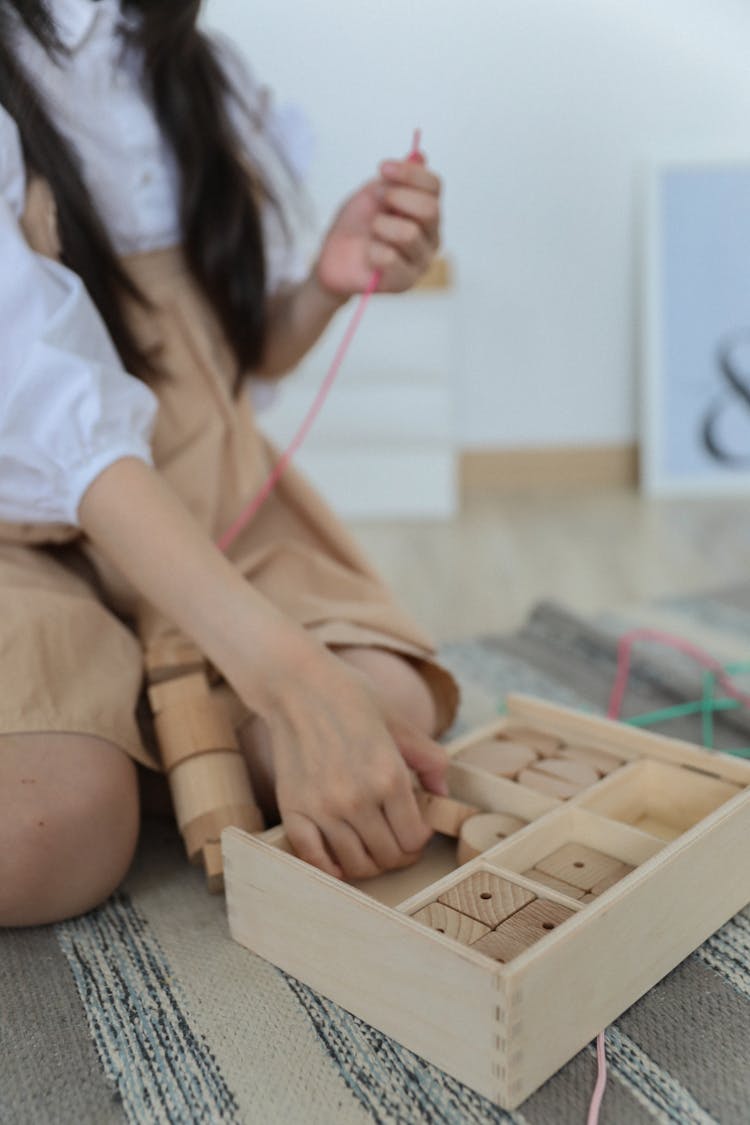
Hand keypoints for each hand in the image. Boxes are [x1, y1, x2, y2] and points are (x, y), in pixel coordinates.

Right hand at [256, 643, 449, 880]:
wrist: (297, 685)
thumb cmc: (351, 698)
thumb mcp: (400, 722)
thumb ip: (429, 759)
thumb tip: (442, 795)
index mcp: (388, 776)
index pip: (414, 838)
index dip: (420, 840)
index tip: (416, 829)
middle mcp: (357, 798)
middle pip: (388, 857)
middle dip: (398, 854)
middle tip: (396, 840)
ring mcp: (322, 808)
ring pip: (356, 865)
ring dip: (369, 863)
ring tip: (372, 846)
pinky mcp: (293, 810)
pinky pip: (314, 859)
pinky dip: (330, 867)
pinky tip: (340, 857)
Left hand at [314, 155, 441, 297]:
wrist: (333, 257)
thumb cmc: (356, 225)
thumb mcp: (372, 193)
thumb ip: (396, 177)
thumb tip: (420, 155)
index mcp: (427, 211)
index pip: (435, 186)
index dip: (410, 173)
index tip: (382, 167)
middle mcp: (431, 236)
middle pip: (430, 209)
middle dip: (397, 198)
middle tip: (378, 200)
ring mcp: (420, 261)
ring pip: (410, 234)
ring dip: (381, 226)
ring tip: (372, 230)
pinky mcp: (404, 282)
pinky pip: (390, 258)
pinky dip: (372, 250)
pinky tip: (368, 254)